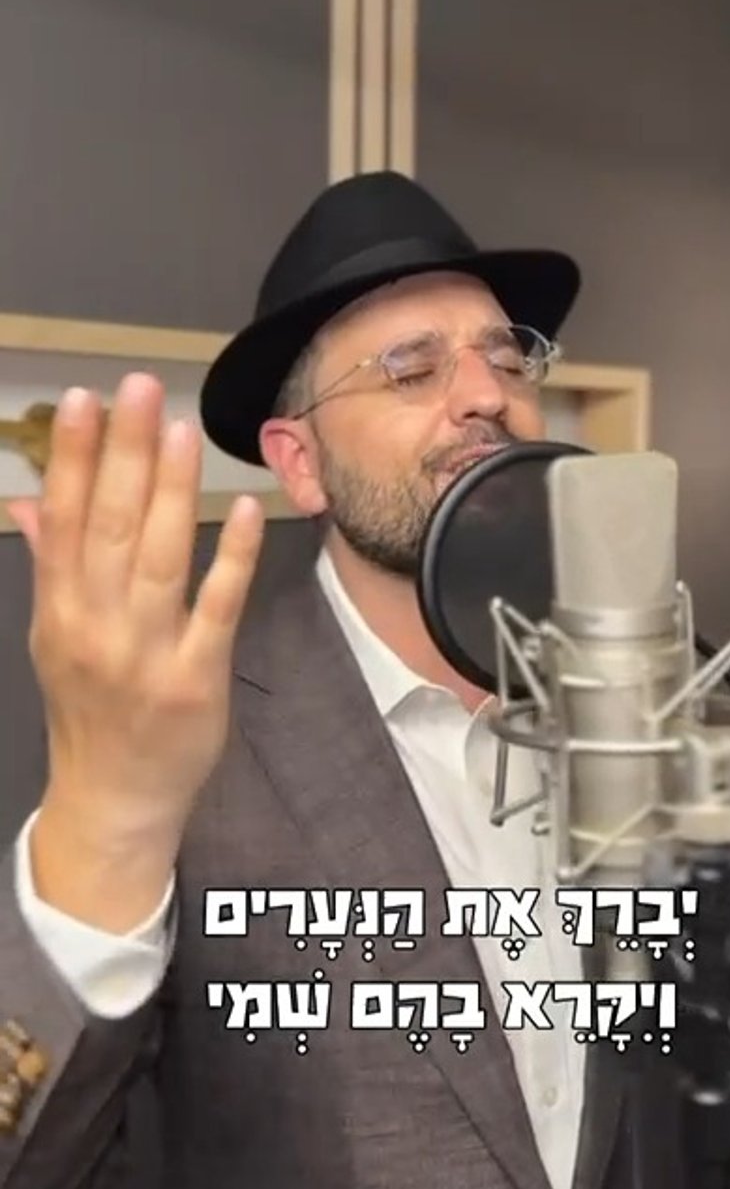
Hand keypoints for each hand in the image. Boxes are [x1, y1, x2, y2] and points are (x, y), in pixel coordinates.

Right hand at [8, 373, 264, 843]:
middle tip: (141, 389)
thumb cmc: (89, 709)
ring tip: (182, 430)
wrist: (113, 799)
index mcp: (59, 611)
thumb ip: (48, 565)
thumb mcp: (52, 638)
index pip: (64, 521)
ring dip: (170, 490)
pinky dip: (229, 558)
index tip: (84, 401)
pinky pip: (216, 607)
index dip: (73, 459)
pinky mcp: (197, 677)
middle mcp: (96, 626)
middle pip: (110, 526)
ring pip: (158, 558)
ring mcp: (147, 652)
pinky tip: (240, 509)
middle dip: (124, 453)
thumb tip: (29, 500)